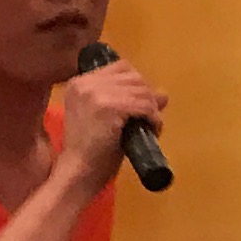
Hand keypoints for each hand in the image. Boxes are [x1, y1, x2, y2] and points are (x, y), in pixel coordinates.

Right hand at [56, 58, 167, 183]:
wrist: (78, 173)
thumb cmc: (89, 151)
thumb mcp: (105, 119)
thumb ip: (127, 101)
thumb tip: (163, 94)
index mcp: (78, 83)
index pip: (120, 68)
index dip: (136, 85)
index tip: (140, 105)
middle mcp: (85, 84)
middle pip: (133, 77)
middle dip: (147, 96)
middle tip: (149, 118)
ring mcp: (95, 94)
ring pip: (141, 90)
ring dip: (152, 108)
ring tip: (151, 126)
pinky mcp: (109, 107)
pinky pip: (144, 105)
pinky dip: (154, 118)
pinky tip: (153, 130)